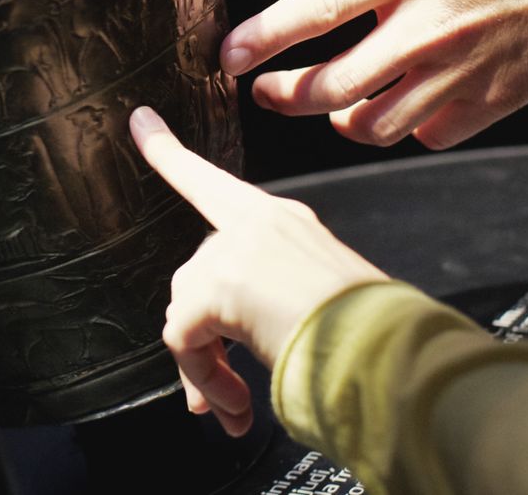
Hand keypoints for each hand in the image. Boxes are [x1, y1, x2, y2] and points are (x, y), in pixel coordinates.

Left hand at [129, 106, 385, 435]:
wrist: (390, 352)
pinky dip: (201, 375)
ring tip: (236, 406)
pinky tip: (234, 403)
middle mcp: (258, 224)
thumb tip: (218, 359)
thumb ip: (260, 305)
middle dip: (201, 341)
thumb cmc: (370, 336)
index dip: (167, 152)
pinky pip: (182, 336)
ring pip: (185, 310)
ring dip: (204, 367)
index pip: (211, 182)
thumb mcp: (317, 299)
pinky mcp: (220, 284)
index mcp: (284, 221)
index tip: (138, 121)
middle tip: (222, 397)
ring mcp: (236, 250)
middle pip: (193, 277)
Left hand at [220, 0, 527, 148]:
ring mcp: (457, 72)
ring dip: (338, 121)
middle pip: (328, 87)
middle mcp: (423, 29)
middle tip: (264, 89)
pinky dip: (406, 130)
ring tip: (327, 108)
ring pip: (373, 125)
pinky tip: (400, 112)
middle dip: (282, 95)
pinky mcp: (491, 100)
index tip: (228, 57)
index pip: (313, 11)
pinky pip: (431, 135)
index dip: (261, 39)